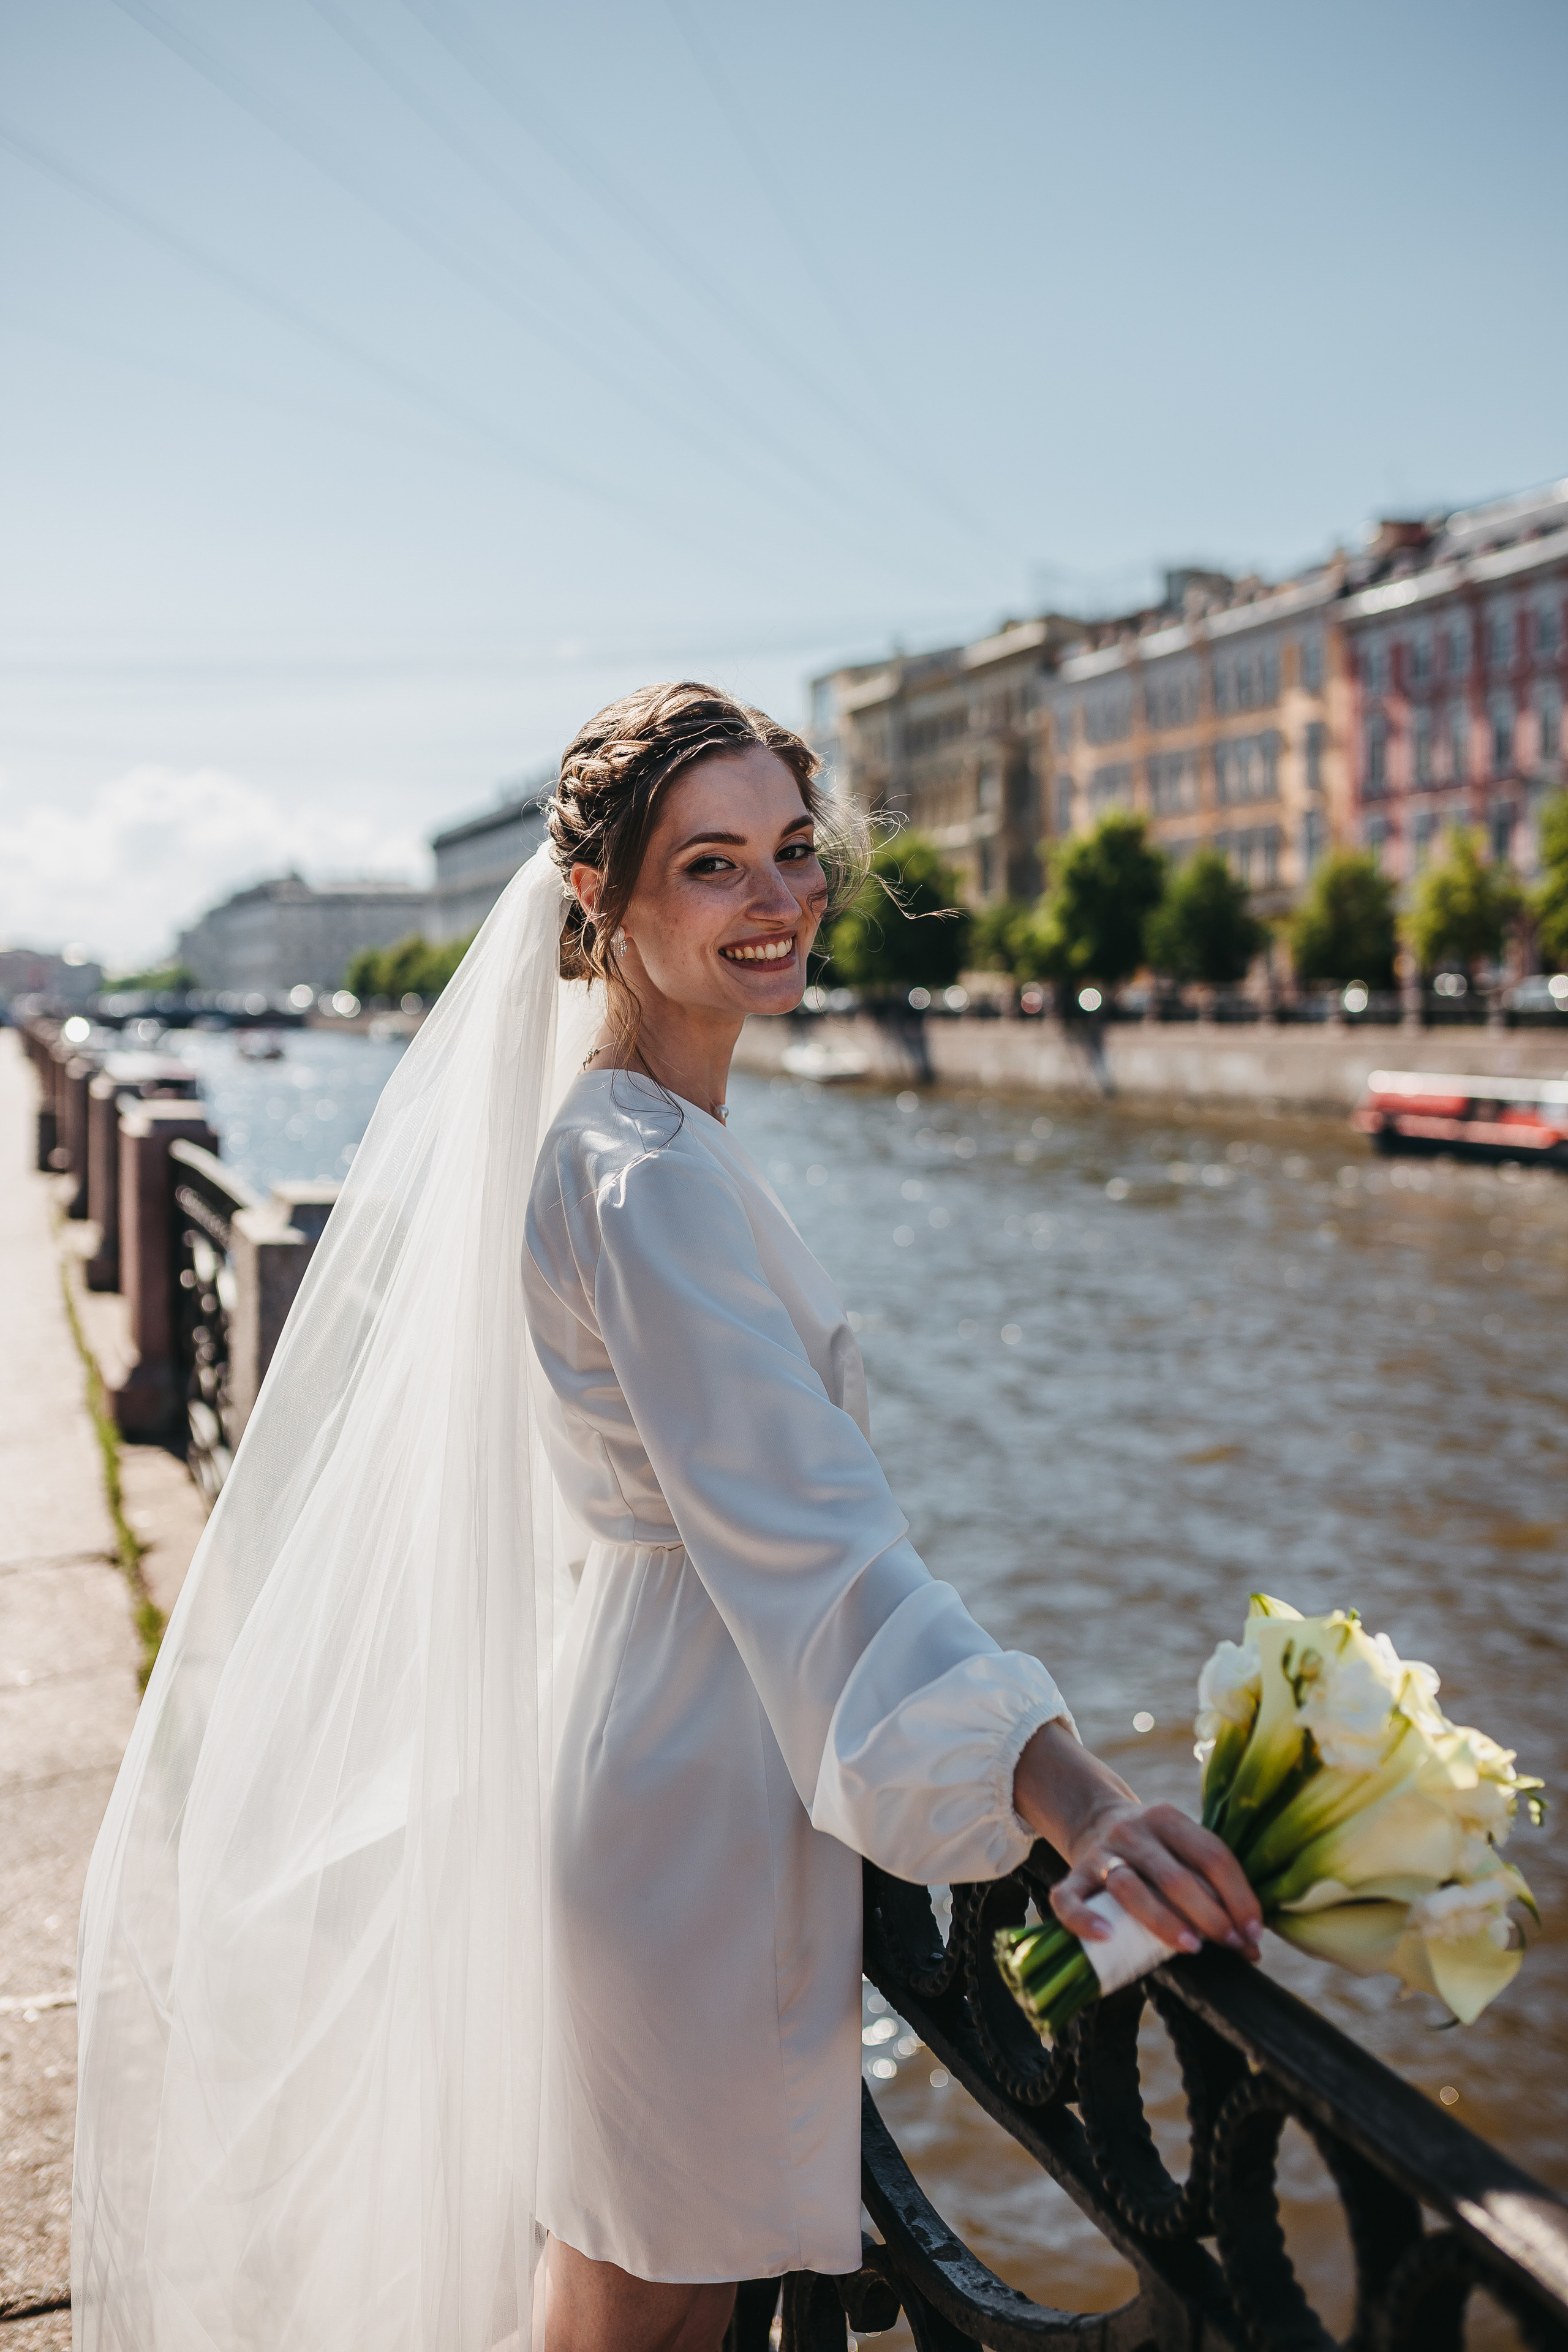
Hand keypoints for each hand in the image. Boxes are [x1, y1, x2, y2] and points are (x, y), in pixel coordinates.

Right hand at [1051, 1795, 1262, 1959]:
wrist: (1093, 1817)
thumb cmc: (1153, 1850)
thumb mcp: (1181, 1847)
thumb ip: (1211, 1885)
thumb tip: (1252, 1945)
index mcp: (1168, 1818)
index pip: (1212, 1855)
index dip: (1239, 1897)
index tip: (1253, 1934)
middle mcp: (1133, 1831)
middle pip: (1174, 1875)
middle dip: (1210, 1916)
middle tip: (1230, 1945)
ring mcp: (1100, 1853)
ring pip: (1128, 1887)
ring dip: (1163, 1920)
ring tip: (1190, 1947)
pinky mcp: (1073, 1876)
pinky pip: (1069, 1899)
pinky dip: (1085, 1919)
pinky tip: (1106, 1937)